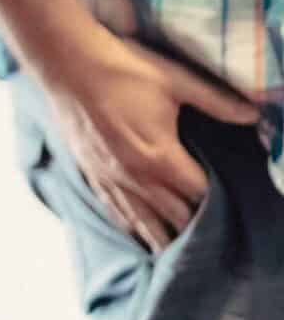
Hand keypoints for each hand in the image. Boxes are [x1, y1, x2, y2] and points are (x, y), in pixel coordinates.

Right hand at [32, 20, 261, 250]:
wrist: (64, 61)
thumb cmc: (122, 69)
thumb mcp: (175, 80)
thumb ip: (216, 101)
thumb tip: (255, 114)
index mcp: (160, 157)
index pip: (200, 194)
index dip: (219, 203)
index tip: (234, 209)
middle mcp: (135, 176)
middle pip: (173, 215)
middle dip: (195, 228)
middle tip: (214, 242)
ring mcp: (109, 177)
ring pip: (141, 221)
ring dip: (162, 238)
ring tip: (178, 257)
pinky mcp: (90, 172)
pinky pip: (113, 209)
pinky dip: (129, 226)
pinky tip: (136, 235)